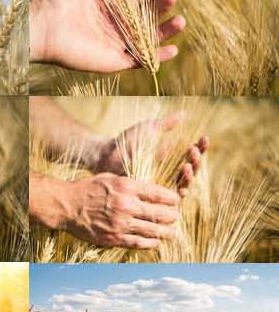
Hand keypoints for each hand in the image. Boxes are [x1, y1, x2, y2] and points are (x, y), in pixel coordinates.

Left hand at [30, 0, 183, 70]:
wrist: (43, 25)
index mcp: (105, 5)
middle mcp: (112, 25)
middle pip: (145, 16)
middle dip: (161, 6)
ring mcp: (114, 43)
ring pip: (147, 38)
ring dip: (166, 30)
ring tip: (181, 20)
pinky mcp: (114, 60)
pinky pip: (140, 60)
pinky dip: (157, 56)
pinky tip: (174, 49)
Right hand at [31, 170, 180, 248]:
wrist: (67, 206)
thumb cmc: (88, 188)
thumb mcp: (110, 178)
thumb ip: (130, 184)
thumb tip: (149, 190)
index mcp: (126, 187)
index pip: (157, 193)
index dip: (171, 198)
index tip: (177, 200)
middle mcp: (126, 205)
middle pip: (158, 213)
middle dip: (171, 216)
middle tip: (177, 217)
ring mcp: (121, 223)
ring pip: (152, 230)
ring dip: (165, 232)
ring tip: (173, 233)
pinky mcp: (114, 238)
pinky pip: (138, 242)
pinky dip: (150, 243)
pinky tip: (156, 242)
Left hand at [93, 111, 208, 192]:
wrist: (108, 155)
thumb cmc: (128, 141)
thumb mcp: (149, 130)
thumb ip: (166, 124)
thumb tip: (184, 114)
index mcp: (172, 156)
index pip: (192, 153)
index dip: (200, 147)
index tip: (204, 138)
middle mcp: (171, 171)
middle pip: (192, 169)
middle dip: (196, 160)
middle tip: (194, 151)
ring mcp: (164, 184)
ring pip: (185, 183)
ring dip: (190, 175)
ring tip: (187, 165)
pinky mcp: (156, 196)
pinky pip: (172, 198)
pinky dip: (179, 191)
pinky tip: (181, 186)